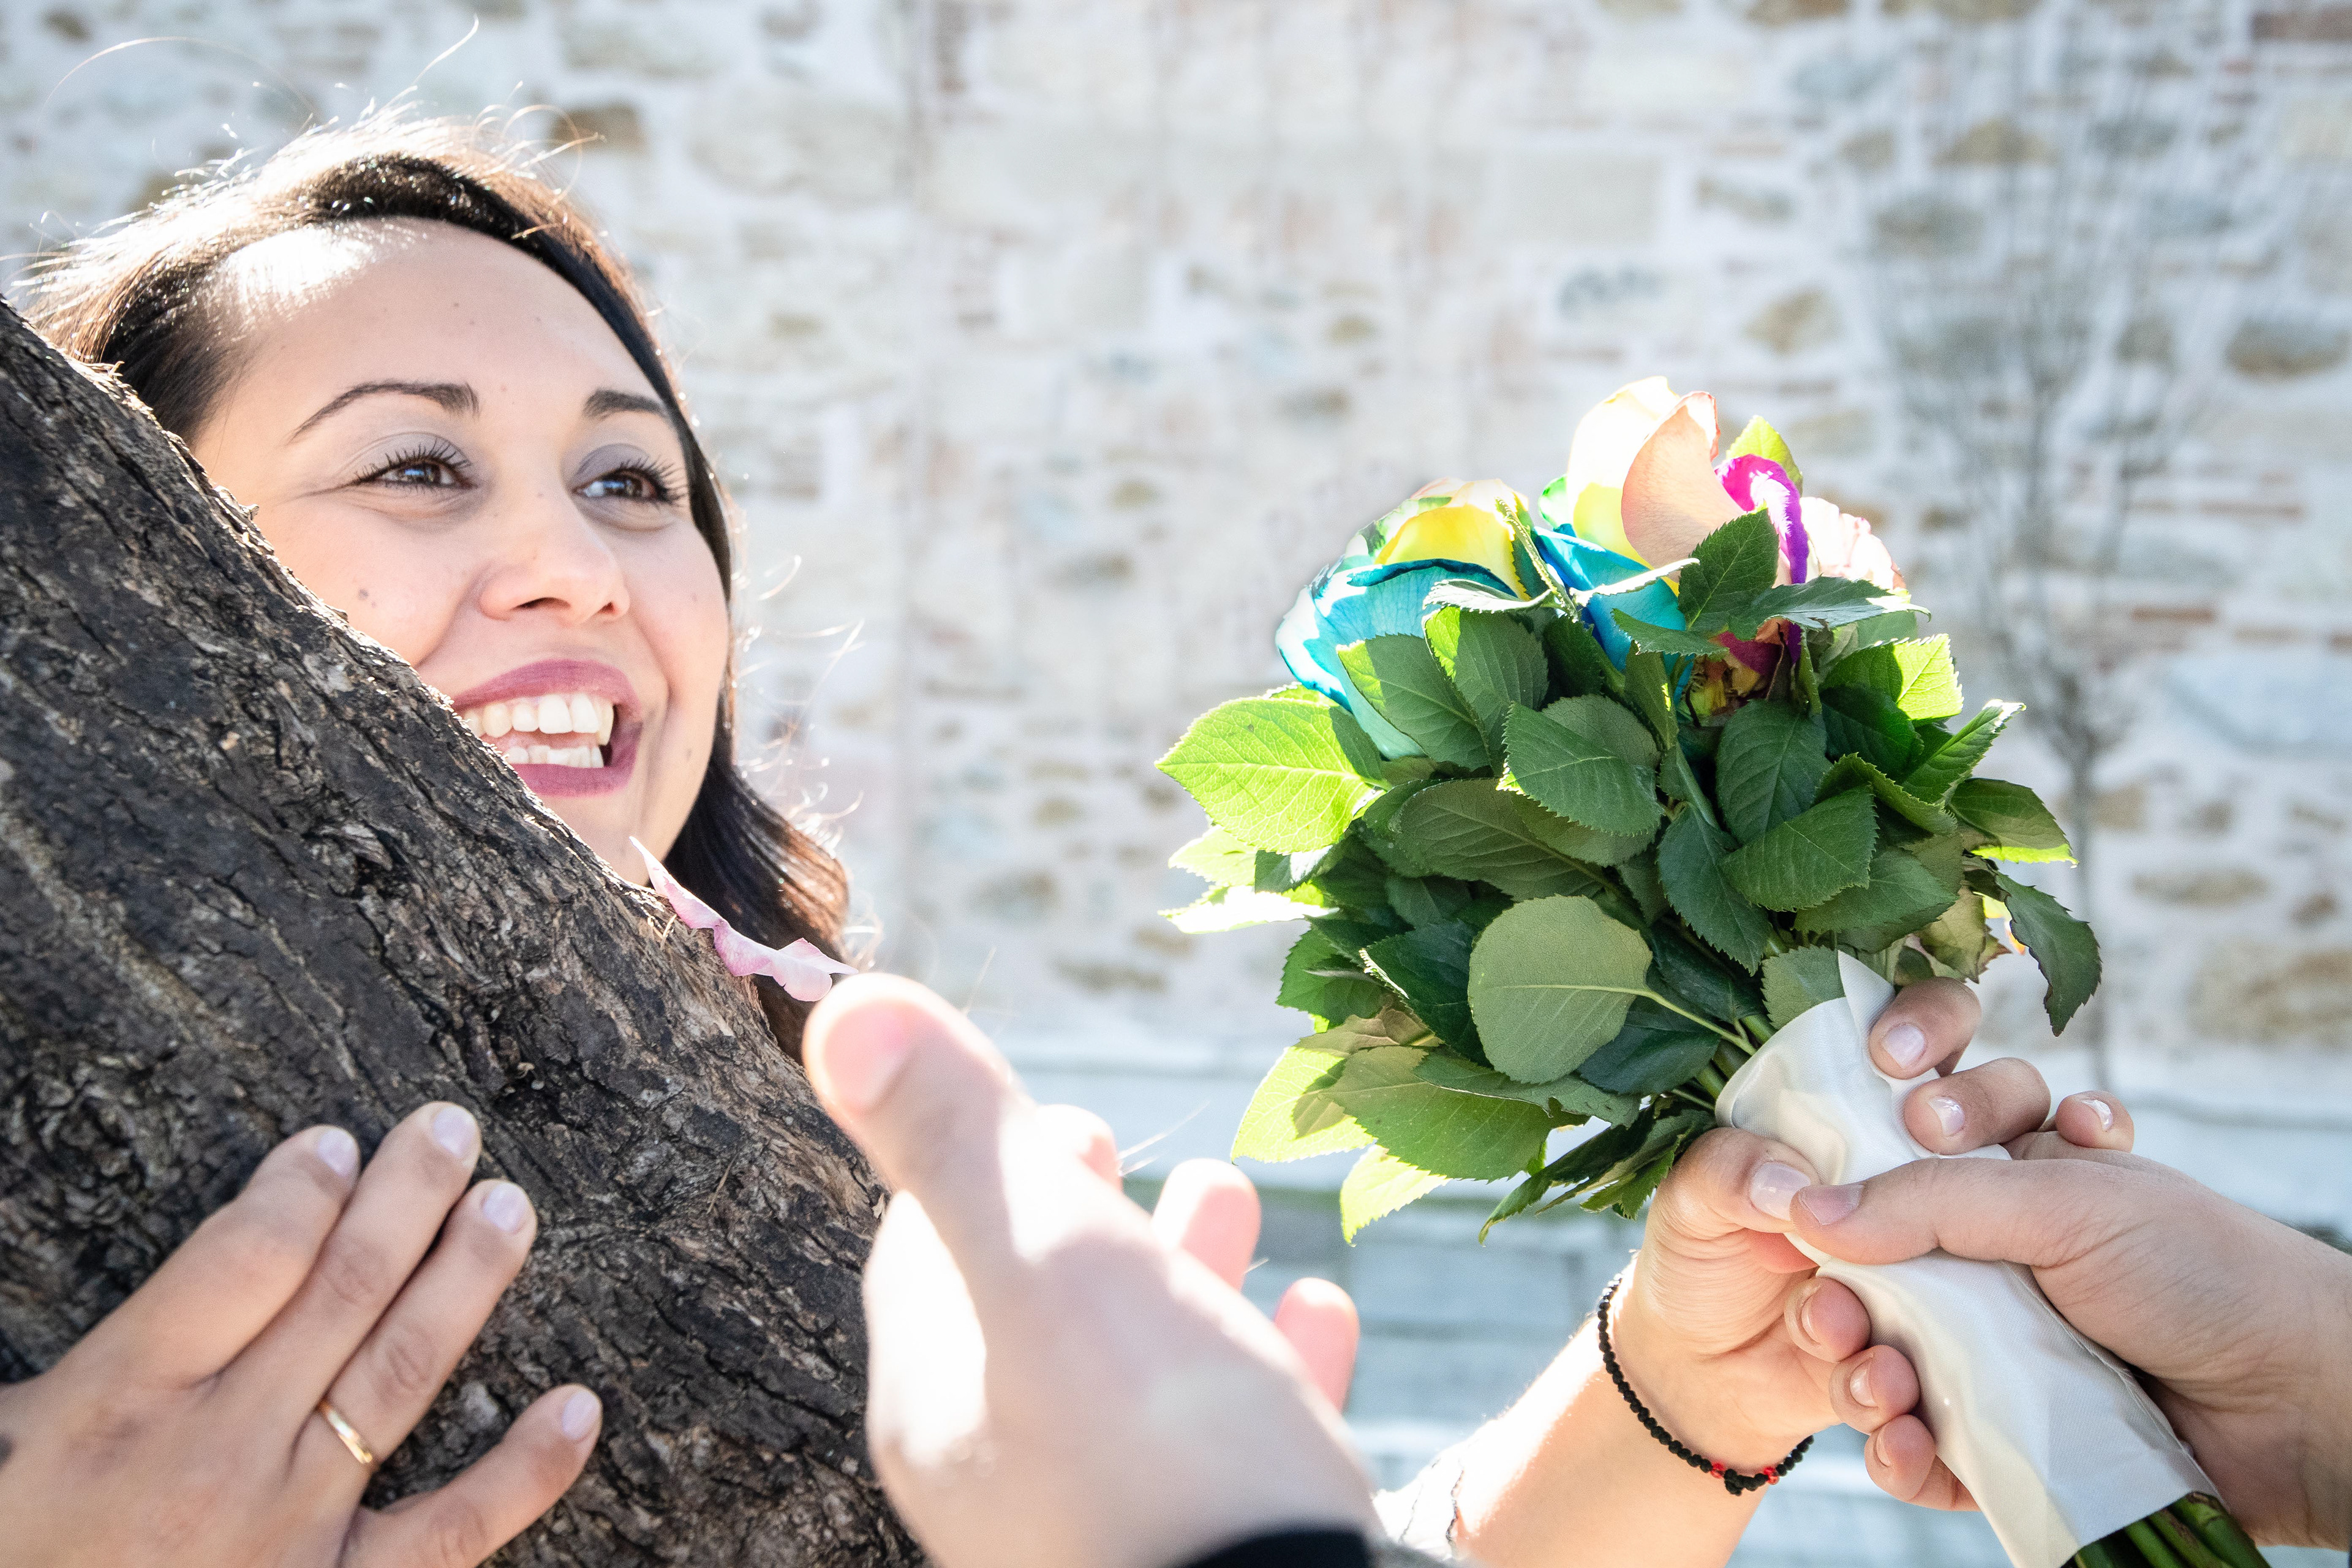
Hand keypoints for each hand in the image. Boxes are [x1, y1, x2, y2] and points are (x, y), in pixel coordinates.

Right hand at [0, 1103, 598, 1567]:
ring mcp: (291, 1531)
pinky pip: (452, 1532)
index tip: (335, 1145)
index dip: (301, 1186)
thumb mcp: (6, 1440)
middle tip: (452, 1129)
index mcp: (120, 1402)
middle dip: (407, 1196)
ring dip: (468, 1278)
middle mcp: (219, 1454)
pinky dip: (527, 1472)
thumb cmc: (13, 1552)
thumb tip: (194, 1256)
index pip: (247, 1255)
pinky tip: (580, 1407)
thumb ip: (87, 1354)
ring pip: (404, 1372)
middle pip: (342, 1289)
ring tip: (510, 1205)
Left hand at [804, 974, 1374, 1567]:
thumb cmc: (1155, 1454)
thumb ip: (951, 1139)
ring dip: (1179, 1269)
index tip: (1030, 1110)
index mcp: (947, 1400)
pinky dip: (1268, 1360)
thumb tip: (842, 1009)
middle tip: (1107, 1137)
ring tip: (1226, 1194)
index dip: (974, 1165)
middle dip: (1081, 1210)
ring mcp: (1111, 1522)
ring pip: (1140, 1367)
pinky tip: (1323, 1312)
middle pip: (1032, 1308)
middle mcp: (1012, 1473)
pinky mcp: (1211, 1548)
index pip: (925, 1258)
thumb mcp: (1047, 1263)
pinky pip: (1235, 1439)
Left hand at [1454, 979, 2055, 1567]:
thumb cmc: (1701, 1255)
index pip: (1929, 1028)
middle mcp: (1928, 1172)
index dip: (1930, 1021)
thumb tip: (1793, 1187)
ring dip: (1938, 1275)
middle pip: (2005, 1108)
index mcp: (1864, 1113)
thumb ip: (1728, 1173)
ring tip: (1830, 1318)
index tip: (1891, 1056)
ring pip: (2004, 1234)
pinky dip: (1902, 1378)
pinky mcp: (1949, 1337)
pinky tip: (1862, 1386)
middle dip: (1978, 1121)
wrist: (1701, 1374)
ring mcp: (1953, 1253)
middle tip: (1930, 1145)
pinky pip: (1969, 1353)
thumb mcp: (1692, 1203)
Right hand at [1790, 1094, 2351, 1549]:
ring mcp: (1999, 1355)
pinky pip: (1926, 1450)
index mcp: (2009, 1181)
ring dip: (1862, 1375)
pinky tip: (1908, 1448)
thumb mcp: (2068, 1200)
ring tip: (1884, 1387)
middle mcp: (1994, 1264)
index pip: (1901, 1151)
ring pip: (1886, 1360)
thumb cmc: (2205, 1272)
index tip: (1820, 1174)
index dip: (1857, 1157)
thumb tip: (1811, 1209)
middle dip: (1841, 1291)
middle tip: (1836, 1309)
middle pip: (1871, 1270)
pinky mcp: (2008, 1441)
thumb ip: (1935, 1198)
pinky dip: (1904, 1455)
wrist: (2304, 1403)